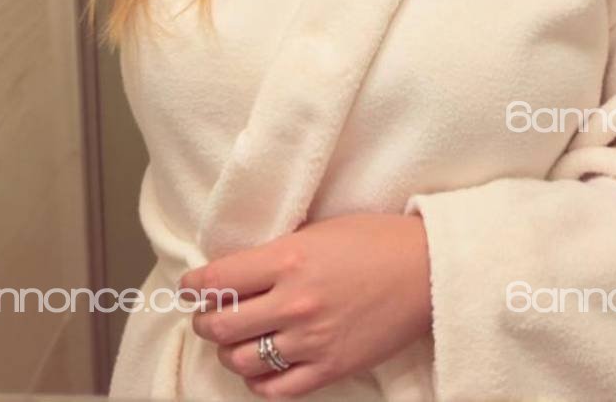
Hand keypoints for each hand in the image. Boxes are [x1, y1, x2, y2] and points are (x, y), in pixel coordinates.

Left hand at [179, 212, 432, 397]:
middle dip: (205, 321)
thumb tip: (240, 269)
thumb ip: (279, 251)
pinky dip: (258, 381)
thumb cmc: (377, 240)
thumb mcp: (320, 230)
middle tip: (206, 315)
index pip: (219, 279)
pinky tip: (259, 366)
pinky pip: (276, 390)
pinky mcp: (329, 368)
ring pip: (241, 360)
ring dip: (228, 352)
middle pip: (222, 325)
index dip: (194, 286)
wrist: (426, 270)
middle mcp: (294, 301)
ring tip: (232, 341)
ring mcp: (311, 340)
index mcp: (289, 257)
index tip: (189, 287)